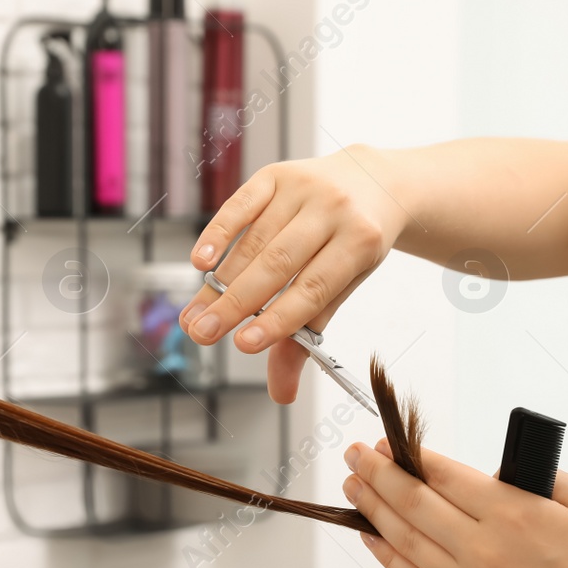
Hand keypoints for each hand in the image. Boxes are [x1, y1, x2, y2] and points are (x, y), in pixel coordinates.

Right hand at [180, 146, 407, 403]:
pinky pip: (240, 206)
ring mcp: (303, 187)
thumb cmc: (353, 246)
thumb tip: (281, 393)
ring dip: (220, 282)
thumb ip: (307, 334)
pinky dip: (217, 234)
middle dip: (236, 303)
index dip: (278, 318)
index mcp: (360, 242)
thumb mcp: (344, 286)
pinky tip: (200, 263)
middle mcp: (333, 209)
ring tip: (195, 315)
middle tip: (203, 334)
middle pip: (277, 264)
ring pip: (255, 241)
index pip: (313, 288)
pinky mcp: (276, 174)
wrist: (372, 182)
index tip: (244, 344)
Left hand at [340, 439, 567, 567]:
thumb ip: (533, 480)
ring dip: (374, 511)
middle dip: (377, 475)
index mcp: (515, 512)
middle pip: (412, 503)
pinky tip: (374, 538)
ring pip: (406, 542)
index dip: (409, 456)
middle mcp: (485, 549)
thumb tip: (492, 476)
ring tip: (355, 490)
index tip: (387, 444)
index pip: (443, 475)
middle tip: (355, 456)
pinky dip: (389, 558)